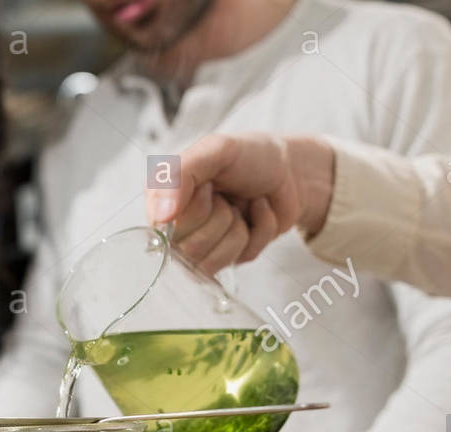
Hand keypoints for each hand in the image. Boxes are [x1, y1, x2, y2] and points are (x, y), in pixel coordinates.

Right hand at [145, 133, 334, 271]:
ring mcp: (202, 247)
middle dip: (220, 217)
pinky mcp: (229, 258)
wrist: (290, 168)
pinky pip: (242, 257)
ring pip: (213, 261)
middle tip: (227, 196)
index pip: (164, 229)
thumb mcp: (213, 150)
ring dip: (239, 227)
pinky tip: (257, 212)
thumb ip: (179, 176)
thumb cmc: (247, 155)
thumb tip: (160, 216)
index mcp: (162, 200)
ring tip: (240, 205)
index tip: (209, 187)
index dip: (195, 210)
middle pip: (190, 250)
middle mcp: (176, 228)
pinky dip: (261, 228)